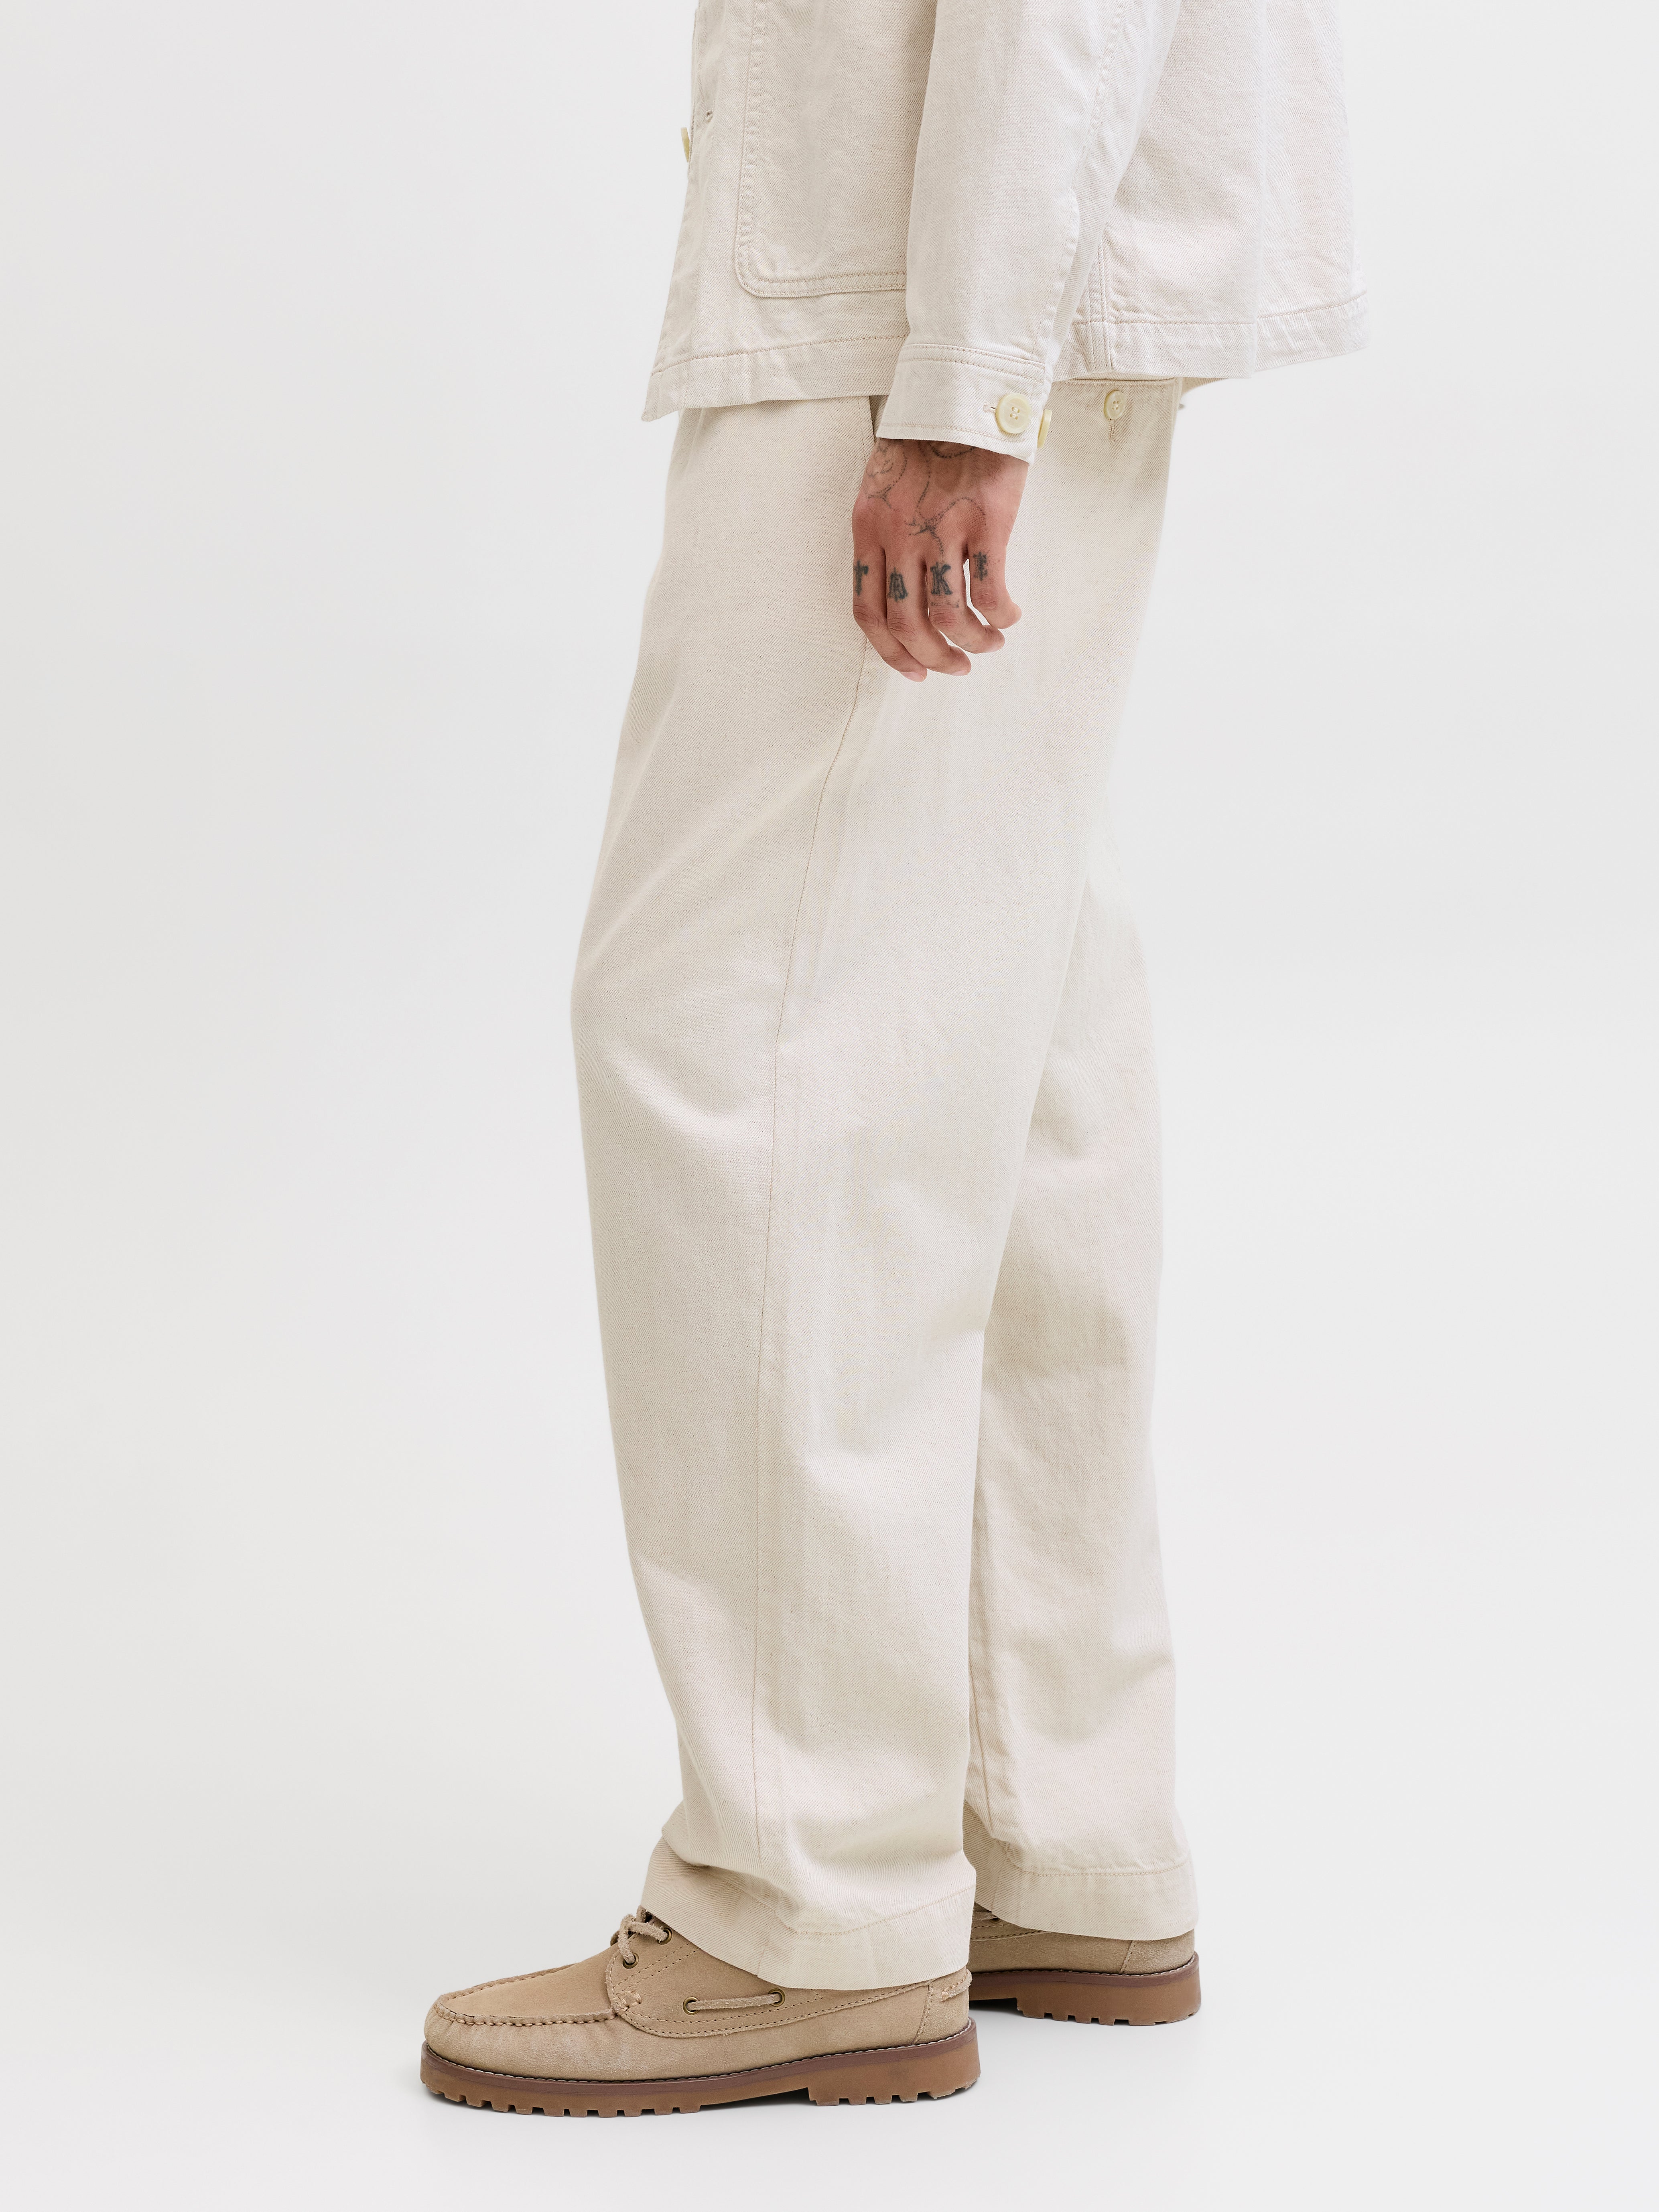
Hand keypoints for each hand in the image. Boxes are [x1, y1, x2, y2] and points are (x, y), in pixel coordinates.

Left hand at [850, 438, 1025, 680]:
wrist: (964, 390)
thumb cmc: (928, 439)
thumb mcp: (885, 486)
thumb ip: (887, 535)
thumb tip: (905, 591)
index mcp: (868, 529)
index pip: (868, 612)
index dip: (890, 652)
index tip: (914, 670)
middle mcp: (898, 534)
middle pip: (907, 624)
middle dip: (933, 659)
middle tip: (958, 667)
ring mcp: (942, 529)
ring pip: (948, 617)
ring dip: (972, 643)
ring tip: (990, 643)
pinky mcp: (985, 521)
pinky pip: (990, 591)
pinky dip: (1000, 615)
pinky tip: (1009, 616)